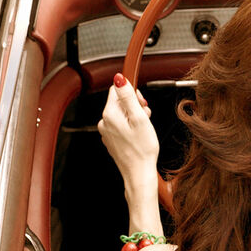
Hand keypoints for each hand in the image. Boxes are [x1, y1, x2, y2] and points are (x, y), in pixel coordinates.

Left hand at [98, 73, 158, 195]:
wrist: (139, 172)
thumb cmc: (142, 149)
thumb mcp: (140, 118)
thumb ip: (129, 97)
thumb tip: (119, 79)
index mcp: (110, 114)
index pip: (117, 90)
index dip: (133, 93)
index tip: (142, 102)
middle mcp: (104, 121)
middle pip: (120, 101)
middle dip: (135, 105)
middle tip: (145, 117)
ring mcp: (107, 131)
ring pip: (122, 113)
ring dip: (134, 116)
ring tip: (143, 128)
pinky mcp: (111, 138)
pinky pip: (121, 124)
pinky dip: (131, 126)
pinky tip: (138, 135)